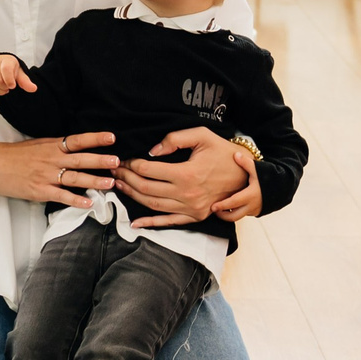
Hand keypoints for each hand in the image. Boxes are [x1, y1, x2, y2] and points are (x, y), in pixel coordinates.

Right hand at [0, 55, 33, 99]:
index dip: (9, 80)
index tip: (12, 86)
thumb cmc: (11, 69)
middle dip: (5, 88)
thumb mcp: (20, 74)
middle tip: (8, 87)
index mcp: (6, 60)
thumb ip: (25, 81)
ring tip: (3, 88)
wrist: (0, 65)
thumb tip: (33, 88)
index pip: (6, 69)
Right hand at [0, 133, 119, 206]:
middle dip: (101, 160)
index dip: (95, 138)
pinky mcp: (39, 191)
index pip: (77, 140)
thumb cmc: (13, 155)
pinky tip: (88, 203)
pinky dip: (75, 200)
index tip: (112, 137)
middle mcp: (51, 159)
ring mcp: (46, 175)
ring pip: (74, 178)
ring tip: (110, 183)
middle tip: (118, 161)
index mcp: (51, 146)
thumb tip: (75, 151)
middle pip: (81, 159)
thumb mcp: (37, 145)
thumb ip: (56, 149)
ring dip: (94, 181)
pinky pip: (61, 196)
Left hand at [120, 128, 256, 227]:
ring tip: (119, 185)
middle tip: (115, 170)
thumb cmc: (222, 151)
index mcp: (188, 173)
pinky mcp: (195, 217)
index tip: (123, 159)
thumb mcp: (201, 136)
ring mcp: (191, 208)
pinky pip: (169, 222)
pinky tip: (135, 223)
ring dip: (133, 196)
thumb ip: (175, 139)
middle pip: (146, 188)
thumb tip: (152, 151)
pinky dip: (150, 223)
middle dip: (127, 178)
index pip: (149, 170)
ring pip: (153, 205)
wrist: (246, 174)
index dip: (132, 164)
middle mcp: (188, 194)